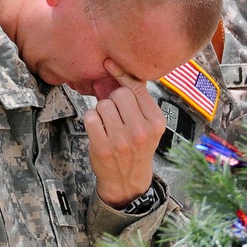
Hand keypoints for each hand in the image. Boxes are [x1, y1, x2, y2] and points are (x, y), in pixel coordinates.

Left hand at [85, 60, 164, 207]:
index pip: (137, 88)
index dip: (121, 75)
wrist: (127, 182)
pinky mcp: (103, 147)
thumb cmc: (136, 149)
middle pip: (119, 94)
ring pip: (103, 105)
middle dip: (113, 100)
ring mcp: (121, 140)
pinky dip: (91, 121)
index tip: (110, 64)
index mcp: (156, 122)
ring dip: (101, 112)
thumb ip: (137, 100)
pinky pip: (90, 117)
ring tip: (108, 125)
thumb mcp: (148, 126)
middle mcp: (141, 131)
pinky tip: (98, 131)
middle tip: (115, 115)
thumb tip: (113, 69)